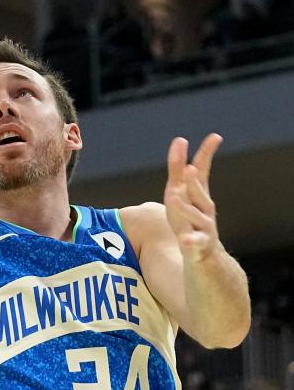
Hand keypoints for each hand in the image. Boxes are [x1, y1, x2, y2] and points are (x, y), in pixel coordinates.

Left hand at [164, 134, 222, 262]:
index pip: (202, 171)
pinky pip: (195, 242)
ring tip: (174, 197)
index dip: (206, 154)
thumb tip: (180, 139)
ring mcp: (204, 226)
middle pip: (199, 193)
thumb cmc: (188, 218)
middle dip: (193, 182)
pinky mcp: (199, 244)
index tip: (215, 137)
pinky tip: (184, 240)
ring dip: (186, 207)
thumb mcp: (179, 192)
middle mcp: (205, 207)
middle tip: (188, 169)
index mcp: (198, 193)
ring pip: (197, 216)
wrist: (203, 253)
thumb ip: (177, 168)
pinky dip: (190, 241)